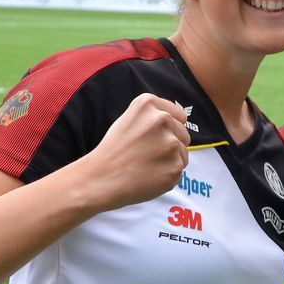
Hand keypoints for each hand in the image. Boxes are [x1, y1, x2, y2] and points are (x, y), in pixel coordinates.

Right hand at [78, 93, 189, 210]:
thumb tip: (179, 121)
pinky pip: (178, 171)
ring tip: (145, 166)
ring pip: (183, 154)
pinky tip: (148, 176)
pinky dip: (167, 176)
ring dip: (170, 161)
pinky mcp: (175, 166)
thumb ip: (153, 117)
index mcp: (149, 104)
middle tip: (146, 155)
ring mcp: (170, 143)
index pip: (179, 116)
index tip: (154, 140)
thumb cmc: (113, 151)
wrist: (100, 178)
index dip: (169, 130)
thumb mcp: (128, 120)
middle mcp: (162, 119)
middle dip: (170, 146)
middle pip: (184, 135)